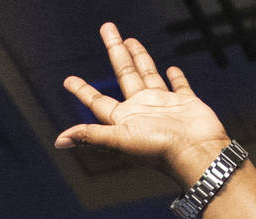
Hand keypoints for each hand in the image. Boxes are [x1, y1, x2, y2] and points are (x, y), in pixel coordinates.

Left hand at [55, 23, 228, 186]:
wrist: (196, 152)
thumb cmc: (158, 150)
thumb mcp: (120, 140)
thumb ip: (91, 135)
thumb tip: (59, 141)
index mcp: (123, 119)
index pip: (98, 100)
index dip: (82, 90)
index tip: (68, 80)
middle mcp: (141, 110)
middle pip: (123, 74)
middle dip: (115, 51)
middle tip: (107, 29)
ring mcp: (163, 106)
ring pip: (148, 74)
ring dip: (139, 57)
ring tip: (130, 40)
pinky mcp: (185, 104)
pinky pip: (179, 86)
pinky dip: (176, 77)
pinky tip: (171, 68)